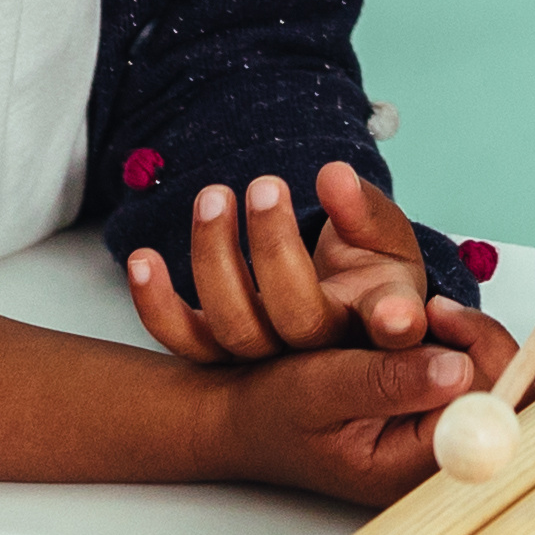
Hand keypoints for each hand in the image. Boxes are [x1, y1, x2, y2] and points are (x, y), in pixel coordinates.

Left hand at [125, 165, 504, 384]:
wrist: (334, 307)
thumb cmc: (370, 264)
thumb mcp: (383, 233)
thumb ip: (363, 208)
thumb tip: (334, 176)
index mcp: (377, 317)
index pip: (388, 321)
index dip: (393, 320)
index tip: (393, 316)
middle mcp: (322, 352)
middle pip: (296, 318)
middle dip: (274, 247)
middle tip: (266, 184)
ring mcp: (269, 359)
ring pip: (236, 328)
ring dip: (214, 258)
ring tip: (214, 196)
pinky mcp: (224, 352)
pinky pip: (185, 340)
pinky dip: (155, 304)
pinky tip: (142, 259)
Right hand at [201, 334, 493, 505]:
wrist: (254, 418)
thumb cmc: (275, 410)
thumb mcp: (318, 386)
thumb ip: (384, 380)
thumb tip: (456, 370)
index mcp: (411, 473)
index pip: (493, 418)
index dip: (484, 356)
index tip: (439, 312)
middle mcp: (440, 467)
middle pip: (517, 404)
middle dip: (484, 344)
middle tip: (436, 311)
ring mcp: (450, 446)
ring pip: (506, 386)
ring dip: (474, 342)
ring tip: (426, 318)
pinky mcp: (447, 422)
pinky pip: (486, 380)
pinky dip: (466, 345)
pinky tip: (429, 333)